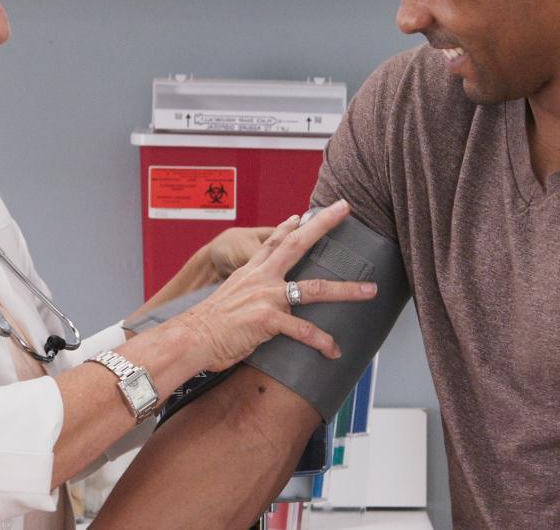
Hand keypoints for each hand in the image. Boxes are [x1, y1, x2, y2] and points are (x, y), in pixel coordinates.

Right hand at [170, 202, 376, 371]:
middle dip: (323, 225)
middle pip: (298, 245)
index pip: (272, 242)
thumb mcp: (224, 300)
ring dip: (346, 290)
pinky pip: (304, 330)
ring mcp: (266, 297)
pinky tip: (334, 350)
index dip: (289, 227)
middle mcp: (261, 278)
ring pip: (315, 289)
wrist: (190, 338)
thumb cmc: (204, 326)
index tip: (302, 214)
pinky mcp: (268, 319)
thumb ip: (242, 295)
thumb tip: (249, 303)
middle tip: (344, 209)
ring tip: (369, 290)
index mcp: (249, 272)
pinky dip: (322, 341)